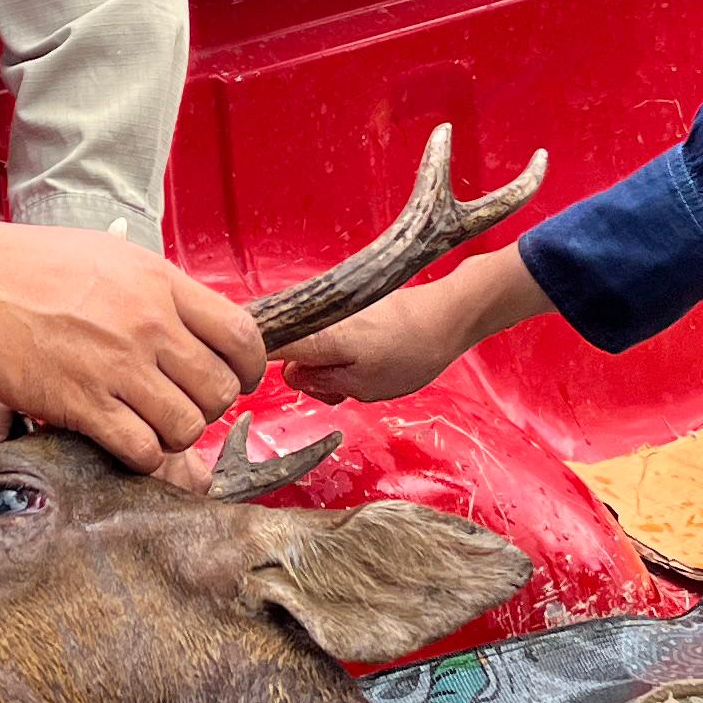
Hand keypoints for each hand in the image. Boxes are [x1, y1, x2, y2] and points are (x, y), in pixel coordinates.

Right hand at [0, 218, 264, 473]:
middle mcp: (149, 325)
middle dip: (209, 408)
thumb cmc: (32, 265)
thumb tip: (194, 324)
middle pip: (219, 390)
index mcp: (162, 284)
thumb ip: (159, 291)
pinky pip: (142, 449)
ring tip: (152, 426)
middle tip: (184, 406)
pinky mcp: (82, 402)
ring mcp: (117, 366)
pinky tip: (125, 442)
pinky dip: (143, 456)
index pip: (242, 336)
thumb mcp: (112, 257)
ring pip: (187, 426)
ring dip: (176, 436)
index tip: (236, 380)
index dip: (248, 369)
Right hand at [277, 245, 550, 403]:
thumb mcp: (362, 384)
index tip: (252, 381)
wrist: (450, 316)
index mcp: (315, 334)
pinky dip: (347, 357)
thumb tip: (292, 376)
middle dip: (309, 377)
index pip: (263, 342)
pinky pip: (334, 340)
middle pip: (288, 352)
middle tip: (341, 391)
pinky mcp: (353, 311)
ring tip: (365, 379)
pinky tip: (374, 366)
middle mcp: (318, 317)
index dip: (252, 363)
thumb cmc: (412, 351)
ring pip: (314, 348)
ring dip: (331, 369)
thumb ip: (320, 382)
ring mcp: (335, 313)